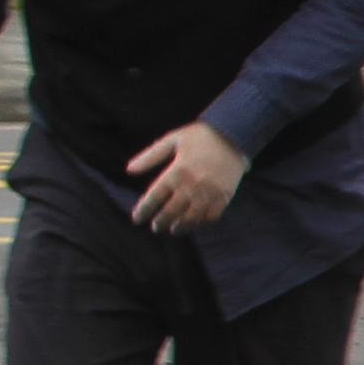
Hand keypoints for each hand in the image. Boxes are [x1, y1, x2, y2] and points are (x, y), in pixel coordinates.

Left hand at [124, 122, 249, 234]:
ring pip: (190, 218)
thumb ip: (150, 156)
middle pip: (170, 211)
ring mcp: (209, 192)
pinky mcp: (224, 195)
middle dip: (160, 222)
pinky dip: (201, 222)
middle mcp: (191, 185)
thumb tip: (128, 170)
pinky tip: (195, 223)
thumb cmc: (201, 136)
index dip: (144, 210)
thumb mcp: (172, 140)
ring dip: (180, 226)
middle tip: (156, 228)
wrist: (235, 134)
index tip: (137, 218)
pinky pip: (211, 216)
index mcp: (176, 172)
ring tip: (174, 230)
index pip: (154, 197)